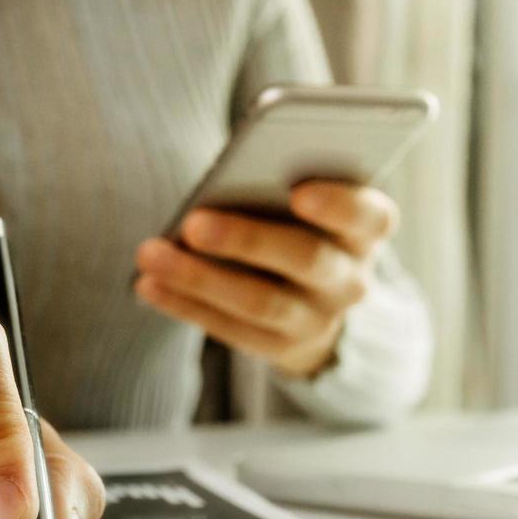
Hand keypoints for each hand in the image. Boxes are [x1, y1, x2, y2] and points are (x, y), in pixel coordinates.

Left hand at [135, 181, 393, 378]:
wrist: (317, 296)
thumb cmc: (301, 220)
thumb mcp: (310, 195)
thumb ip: (286, 177)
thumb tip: (233, 171)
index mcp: (367, 228)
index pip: (368, 216)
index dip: (339, 205)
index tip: (299, 192)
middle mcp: (352, 278)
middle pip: (307, 259)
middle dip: (248, 240)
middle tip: (194, 223)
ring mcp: (319, 319)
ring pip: (262, 302)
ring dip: (200, 278)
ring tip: (150, 254)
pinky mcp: (281, 347)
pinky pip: (231, 330)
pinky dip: (186, 305)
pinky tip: (149, 284)